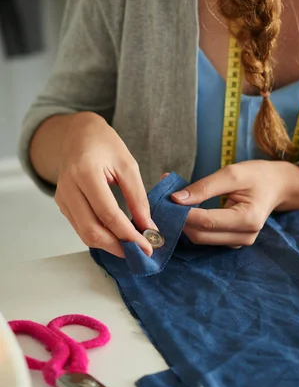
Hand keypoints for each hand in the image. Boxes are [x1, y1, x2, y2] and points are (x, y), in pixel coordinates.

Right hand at [55, 113, 156, 257]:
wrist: (78, 133)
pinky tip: (118, 236)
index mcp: (85, 172)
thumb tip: (149, 227)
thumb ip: (138, 198)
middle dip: (118, 246)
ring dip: (109, 245)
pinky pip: (80, 227)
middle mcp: (68, 187)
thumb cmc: (105, 144)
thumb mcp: (128, 165)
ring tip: (133, 247)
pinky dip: (100, 236)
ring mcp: (62, 197)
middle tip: (140, 253)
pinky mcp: (62, 203)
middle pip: (91, 230)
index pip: (108, 214)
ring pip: (84, 233)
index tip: (148, 246)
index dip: (128, 234)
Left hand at [171, 161, 286, 246]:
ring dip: (184, 223)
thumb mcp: (232, 173)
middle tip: (164, 200)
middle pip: (200, 235)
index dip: (182, 213)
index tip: (165, 199)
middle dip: (179, 219)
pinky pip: (206, 237)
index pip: (206, 221)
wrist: (278, 185)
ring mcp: (239, 242)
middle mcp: (244, 237)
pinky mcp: (232, 241)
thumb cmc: (257, 176)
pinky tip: (186, 210)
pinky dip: (193, 224)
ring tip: (174, 203)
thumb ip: (204, 187)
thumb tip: (176, 199)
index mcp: (248, 219)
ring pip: (200, 238)